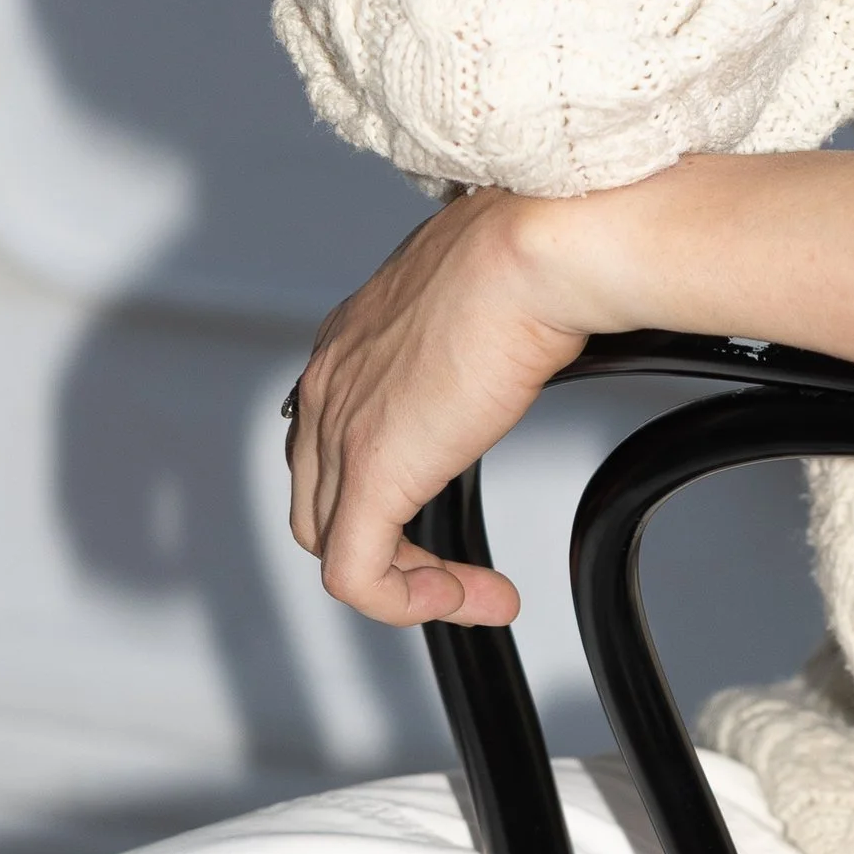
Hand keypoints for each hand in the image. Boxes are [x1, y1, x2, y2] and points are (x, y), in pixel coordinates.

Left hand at [286, 191, 625, 626]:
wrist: (536, 251)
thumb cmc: (531, 255)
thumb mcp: (486, 302)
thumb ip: (479, 338)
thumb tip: (525, 348)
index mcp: (351, 342)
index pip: (330, 442)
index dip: (380, 492)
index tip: (444, 514)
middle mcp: (330, 382)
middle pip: (318, 500)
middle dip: (385, 547)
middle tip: (451, 571)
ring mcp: (341, 427)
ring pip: (332, 543)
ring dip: (403, 582)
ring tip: (467, 593)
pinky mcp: (372, 470)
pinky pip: (356, 573)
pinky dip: (404, 602)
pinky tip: (462, 598)